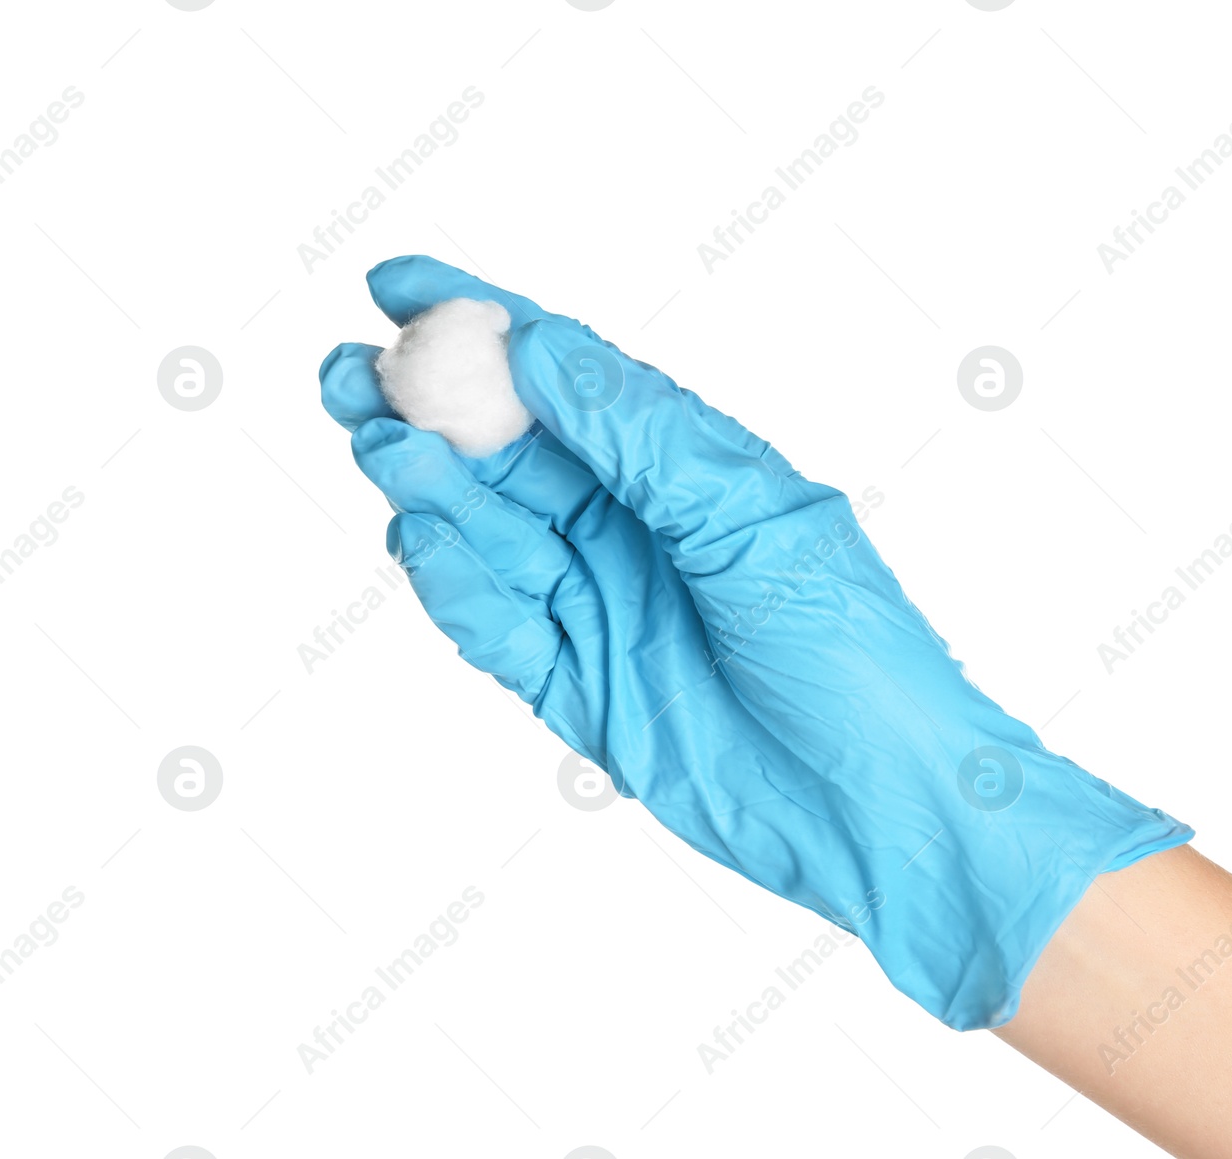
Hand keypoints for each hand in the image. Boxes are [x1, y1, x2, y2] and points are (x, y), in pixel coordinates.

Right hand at [320, 255, 1191, 1028]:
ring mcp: (598, 607)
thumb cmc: (851, 648)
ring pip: (483, 532)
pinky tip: (432, 547)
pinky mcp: (576, 689)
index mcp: (679, 467)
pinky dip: (456, 589)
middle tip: (351, 378)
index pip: (562, 374)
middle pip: (500, 449)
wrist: (881, 805)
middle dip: (421, 407)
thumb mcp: (751, 517)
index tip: (392, 281)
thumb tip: (538, 345)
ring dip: (430, 489)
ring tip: (389, 450)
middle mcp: (630, 527)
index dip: (477, 320)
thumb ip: (641, 435)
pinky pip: (493, 629)